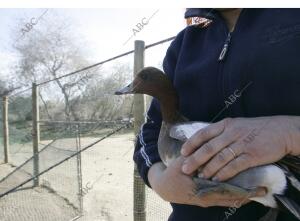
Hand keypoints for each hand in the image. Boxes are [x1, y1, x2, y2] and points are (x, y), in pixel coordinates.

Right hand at [148, 158, 264, 206]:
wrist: (164, 187)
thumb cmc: (173, 173)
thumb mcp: (183, 163)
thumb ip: (197, 157)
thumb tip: (211, 148)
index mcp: (201, 189)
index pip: (227, 190)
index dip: (242, 188)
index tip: (257, 185)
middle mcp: (207, 198)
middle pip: (231, 198)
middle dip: (247, 194)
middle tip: (263, 190)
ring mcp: (207, 201)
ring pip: (229, 201)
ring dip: (243, 197)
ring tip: (257, 192)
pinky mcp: (206, 201)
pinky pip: (224, 201)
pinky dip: (234, 197)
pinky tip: (243, 193)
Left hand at [181, 116, 299, 181]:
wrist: (280, 131)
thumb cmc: (255, 129)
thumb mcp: (236, 125)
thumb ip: (221, 132)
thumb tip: (204, 143)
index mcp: (226, 125)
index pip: (203, 133)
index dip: (191, 143)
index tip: (182, 152)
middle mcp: (231, 133)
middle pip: (208, 147)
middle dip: (195, 159)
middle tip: (185, 169)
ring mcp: (242, 144)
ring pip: (220, 158)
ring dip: (208, 169)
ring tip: (200, 176)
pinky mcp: (252, 155)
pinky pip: (234, 166)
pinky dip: (224, 173)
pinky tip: (216, 179)